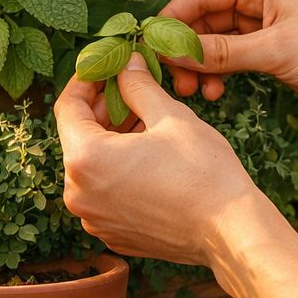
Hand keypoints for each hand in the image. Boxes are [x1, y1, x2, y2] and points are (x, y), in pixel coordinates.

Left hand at [54, 54, 261, 266]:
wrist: (230, 232)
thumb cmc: (203, 172)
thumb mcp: (170, 116)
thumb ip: (138, 86)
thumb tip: (126, 63)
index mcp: (85, 160)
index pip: (67, 108)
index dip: (84, 81)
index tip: (103, 68)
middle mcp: (79, 194)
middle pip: (78, 138)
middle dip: (101, 110)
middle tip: (128, 88)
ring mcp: (94, 219)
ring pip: (92, 166)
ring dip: (111, 140)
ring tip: (144, 121)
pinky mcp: (112, 233)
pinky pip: (104, 192)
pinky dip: (118, 170)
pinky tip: (147, 157)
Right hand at [161, 0, 297, 118]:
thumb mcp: (276, 50)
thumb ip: (223, 53)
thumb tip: (175, 55)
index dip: (173, 19)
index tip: (152, 49)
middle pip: (201, 18)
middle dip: (185, 49)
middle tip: (174, 80)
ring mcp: (262, 26)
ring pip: (212, 42)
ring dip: (199, 66)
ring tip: (196, 93)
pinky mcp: (268, 51)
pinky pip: (228, 59)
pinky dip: (216, 74)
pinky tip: (215, 93)